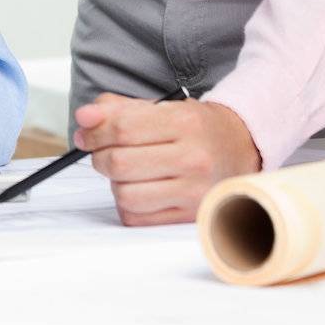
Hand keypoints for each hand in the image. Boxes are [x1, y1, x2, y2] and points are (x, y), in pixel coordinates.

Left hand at [74, 93, 260, 225]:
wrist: (240, 150)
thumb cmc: (195, 128)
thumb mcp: (161, 107)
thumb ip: (117, 109)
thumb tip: (83, 118)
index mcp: (185, 122)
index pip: (122, 128)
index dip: (94, 132)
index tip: (86, 135)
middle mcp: (194, 158)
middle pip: (120, 163)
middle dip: (101, 157)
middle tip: (106, 153)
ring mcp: (194, 191)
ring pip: (125, 194)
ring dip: (115, 183)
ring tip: (128, 172)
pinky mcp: (190, 217)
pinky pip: (137, 217)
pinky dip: (128, 205)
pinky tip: (140, 190)